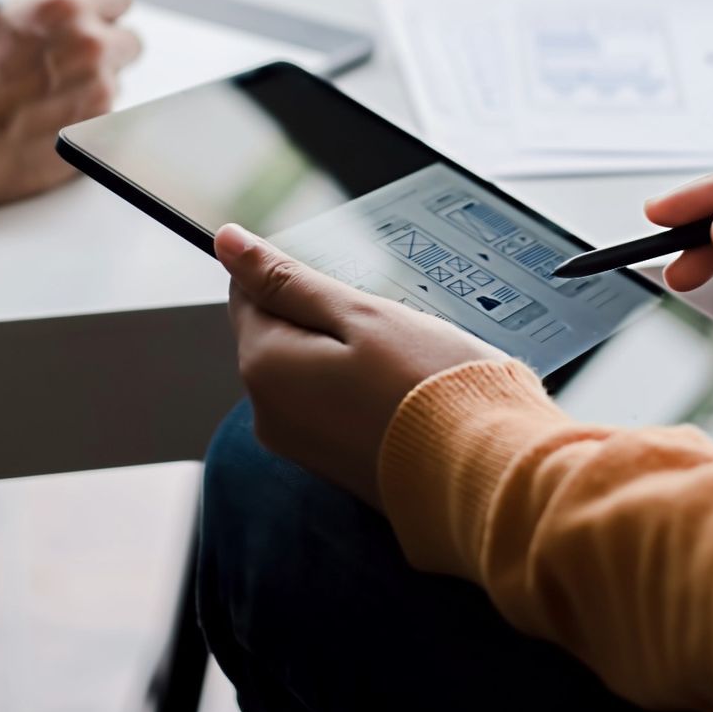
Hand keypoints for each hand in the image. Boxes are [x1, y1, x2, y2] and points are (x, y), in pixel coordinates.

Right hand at [0, 0, 142, 207]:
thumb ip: (30, 16)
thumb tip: (52, 21)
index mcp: (64, 6)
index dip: (104, 13)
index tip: (95, 24)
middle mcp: (92, 44)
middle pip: (129, 42)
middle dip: (108, 53)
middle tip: (78, 67)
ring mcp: (100, 90)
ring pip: (114, 86)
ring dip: (90, 92)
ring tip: (42, 107)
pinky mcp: (99, 132)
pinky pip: (103, 122)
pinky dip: (82, 125)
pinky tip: (44, 130)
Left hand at [217, 224, 504, 507]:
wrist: (485, 469)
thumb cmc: (430, 387)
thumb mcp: (359, 313)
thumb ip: (287, 279)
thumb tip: (227, 242)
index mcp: (265, 366)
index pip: (248, 294)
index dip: (299, 280)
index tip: (346, 289)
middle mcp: (268, 412)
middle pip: (279, 335)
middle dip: (325, 319)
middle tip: (386, 329)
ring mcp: (299, 444)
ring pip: (308, 369)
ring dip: (345, 355)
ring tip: (400, 364)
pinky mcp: (331, 464)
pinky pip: (330, 405)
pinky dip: (359, 389)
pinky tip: (401, 392)